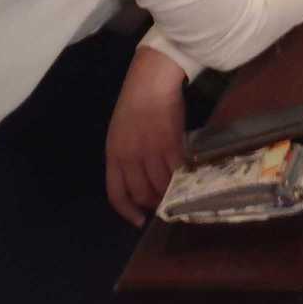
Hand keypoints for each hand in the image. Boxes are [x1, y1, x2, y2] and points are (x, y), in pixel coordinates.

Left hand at [105, 46, 187, 226]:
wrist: (150, 82)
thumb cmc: (134, 105)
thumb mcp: (120, 135)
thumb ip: (126, 157)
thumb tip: (140, 179)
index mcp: (113, 156)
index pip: (117, 194)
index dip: (127, 212)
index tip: (139, 221)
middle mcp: (130, 158)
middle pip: (141, 193)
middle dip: (153, 204)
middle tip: (164, 205)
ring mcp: (150, 152)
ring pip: (161, 186)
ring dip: (170, 194)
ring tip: (178, 194)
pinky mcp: (171, 144)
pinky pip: (176, 171)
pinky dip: (183, 179)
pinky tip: (188, 180)